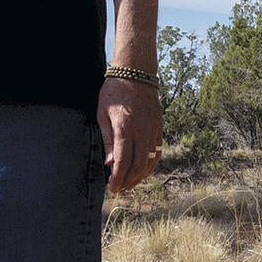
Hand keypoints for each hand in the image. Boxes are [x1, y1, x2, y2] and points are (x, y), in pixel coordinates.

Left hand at [97, 78, 160, 195]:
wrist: (136, 73)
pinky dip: (150, 165)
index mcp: (125, 128)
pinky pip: (157, 151)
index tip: (112, 187)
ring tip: (130, 183)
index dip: (118, 178)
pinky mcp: (159, 127)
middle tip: (120, 188)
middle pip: (138, 165)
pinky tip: (143, 170)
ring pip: (150, 161)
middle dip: (129, 180)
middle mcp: (141, 130)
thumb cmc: (114, 92)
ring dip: (140, 176)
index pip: (123, 161)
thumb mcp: (102, 114)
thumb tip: (110, 163)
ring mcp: (153, 129)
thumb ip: (107, 140)